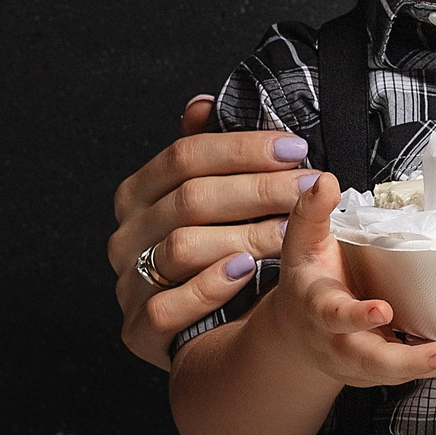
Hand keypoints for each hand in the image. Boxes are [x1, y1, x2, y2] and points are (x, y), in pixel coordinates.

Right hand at [108, 95, 320, 368]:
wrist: (200, 331)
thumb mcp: (208, 200)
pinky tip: (246, 272)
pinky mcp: (138, 329)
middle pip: (191, 199)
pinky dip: (209, 287)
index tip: (296, 148)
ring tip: (290, 230)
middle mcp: (127, 236)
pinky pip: (167, 306)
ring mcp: (128, 283)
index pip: (184, 157)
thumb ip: (206, 154)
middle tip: (309, 188)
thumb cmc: (210, 253)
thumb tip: (202, 104)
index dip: (242, 149)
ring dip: (244, 236)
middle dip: (258, 189)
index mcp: (138, 195)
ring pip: (183, 248)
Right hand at [252, 169, 435, 386]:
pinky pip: (398, 374)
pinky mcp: (372, 372)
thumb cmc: (307, 281)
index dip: (357, 316)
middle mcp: (334, 341)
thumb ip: (311, 212)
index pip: (334, 314)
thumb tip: (324, 180)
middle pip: (366, 358)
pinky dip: (423, 368)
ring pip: (386, 372)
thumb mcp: (302, 243)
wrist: (295, 330)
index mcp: (317, 306)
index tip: (383, 310)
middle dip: (402, 360)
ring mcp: (353, 362)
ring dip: (420, 367)